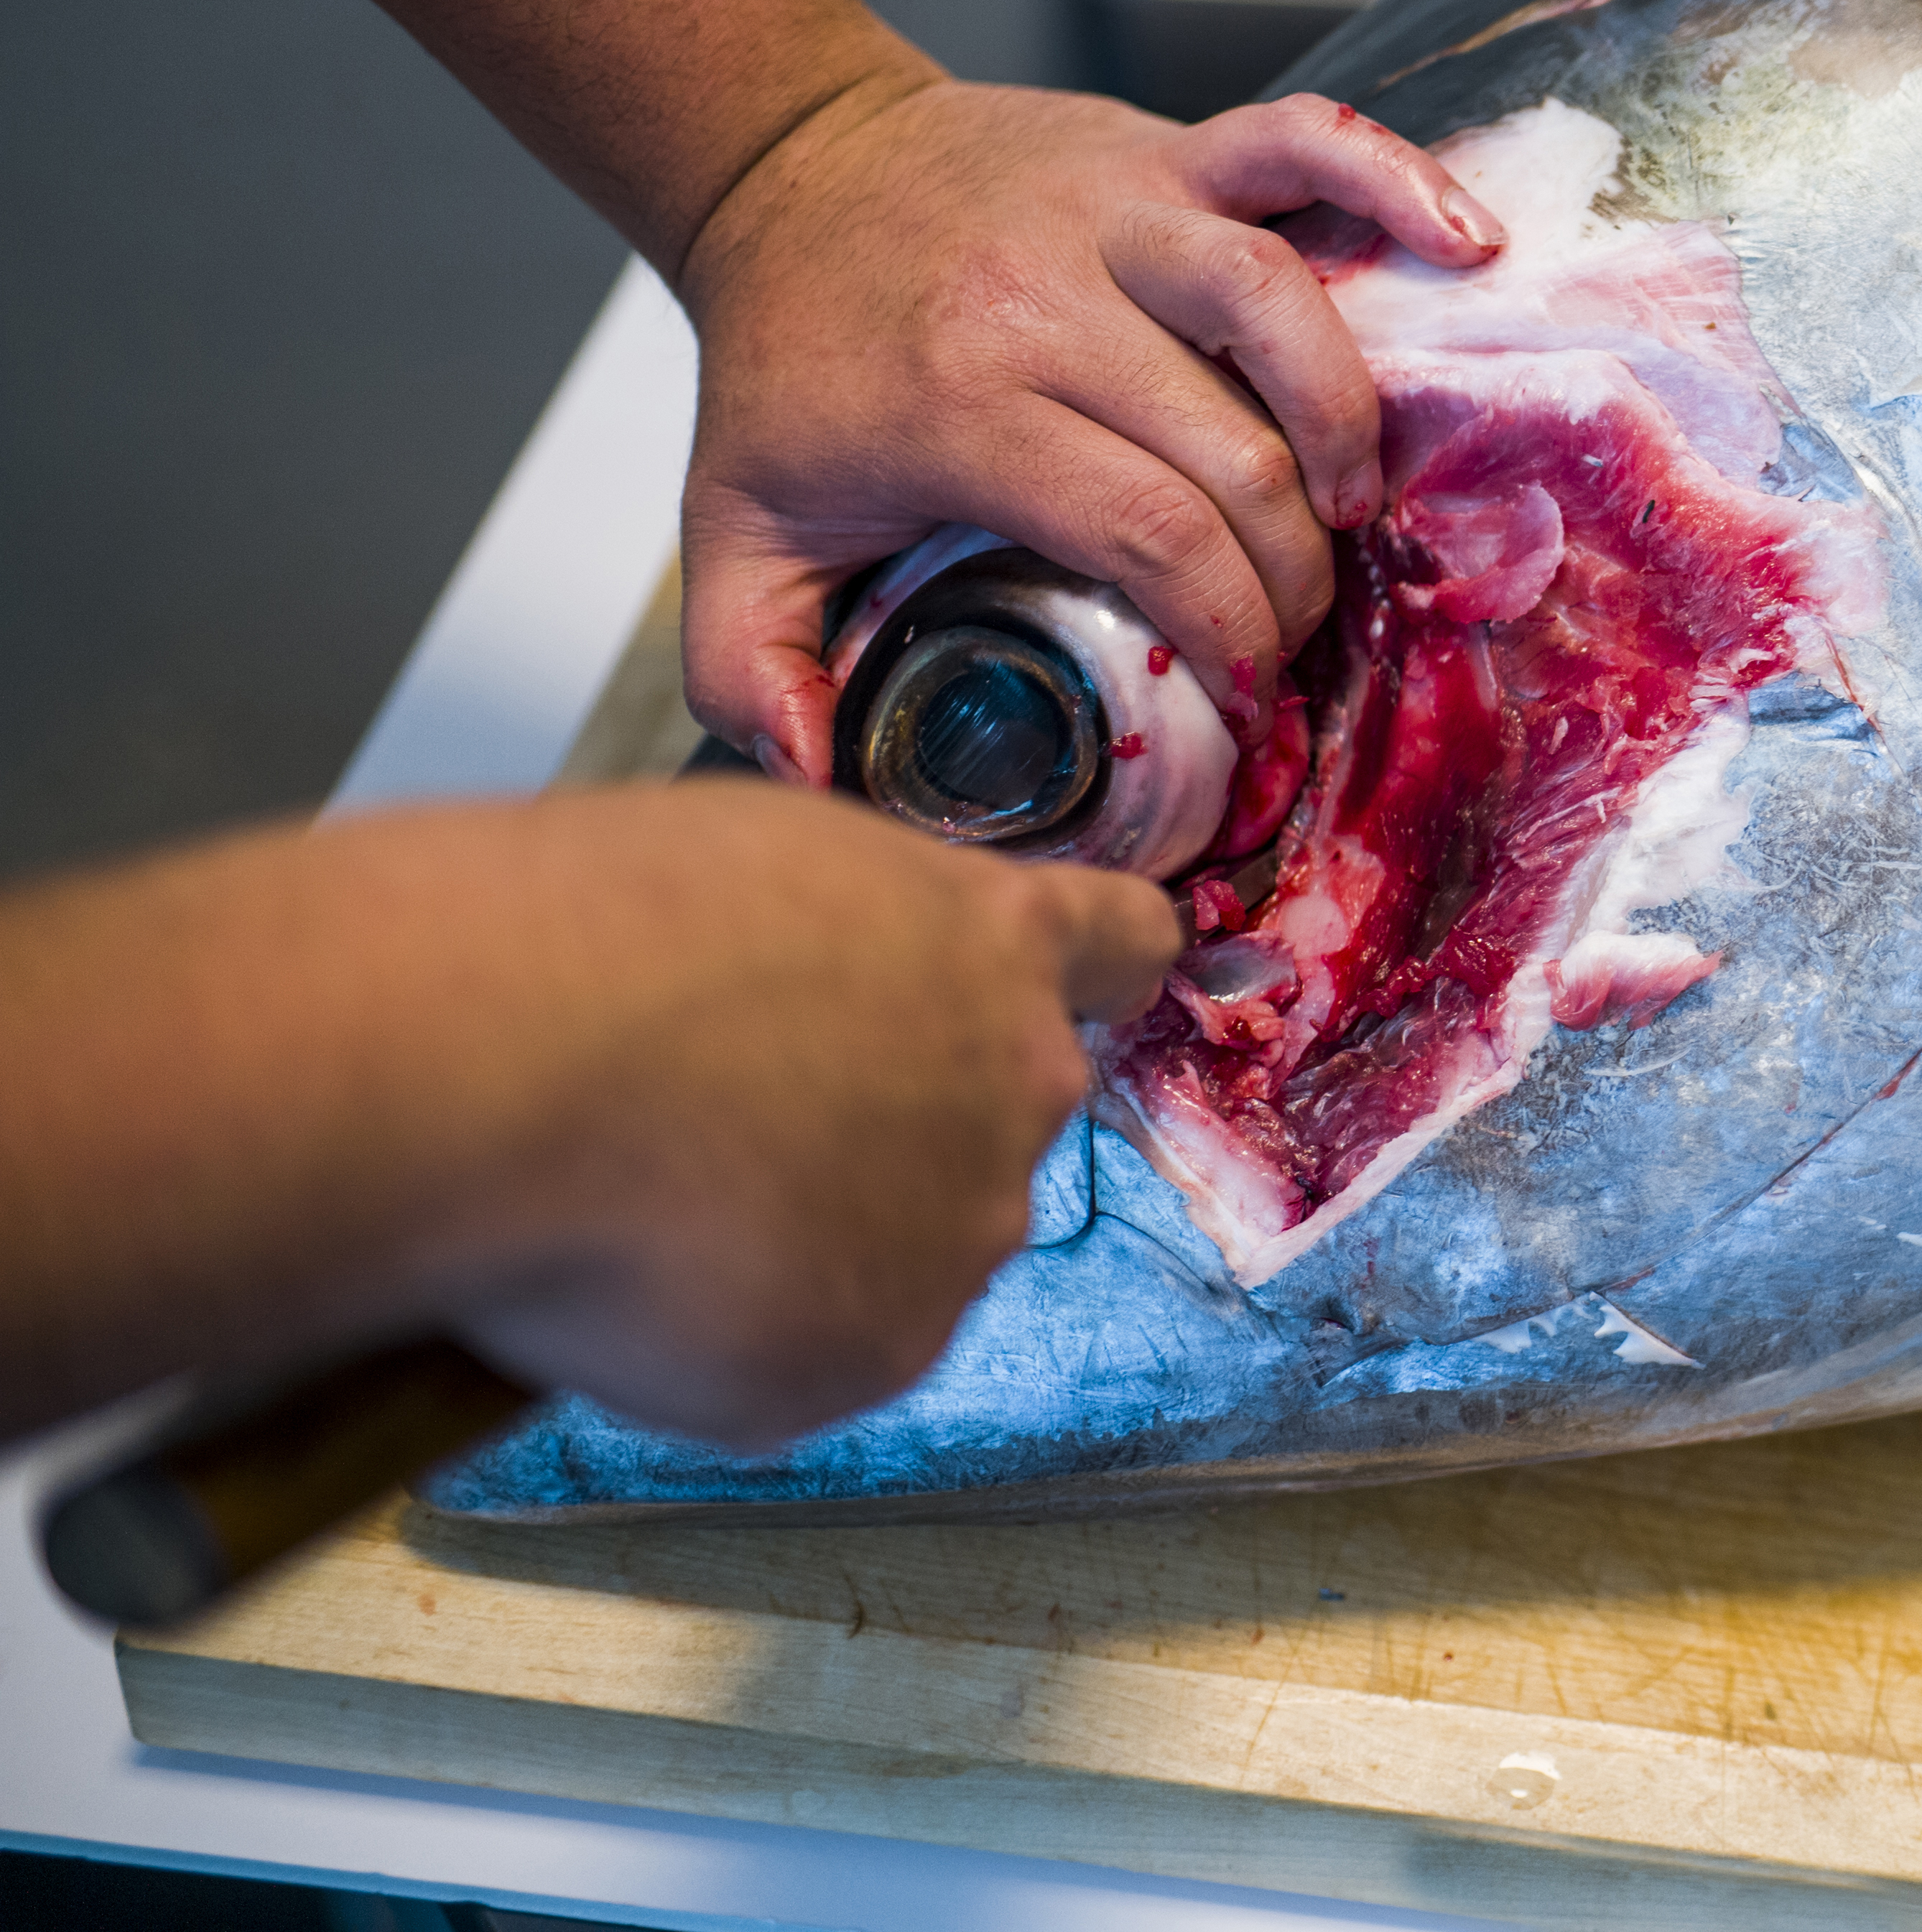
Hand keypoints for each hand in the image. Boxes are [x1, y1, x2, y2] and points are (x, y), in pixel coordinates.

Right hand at [0, 787, 1179, 1448]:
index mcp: (993, 940)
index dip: (1074, 977)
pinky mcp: (879, 1353)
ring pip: (907, 1249)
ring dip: (817, 1242)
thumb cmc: (584, 929)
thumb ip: (845, 943)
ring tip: (656, 1202)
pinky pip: (820, 1355)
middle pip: (990, 1121)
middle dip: (892, 1131)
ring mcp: (960, 1232)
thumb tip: (814, 1001)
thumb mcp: (753, 870)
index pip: (1119, 945)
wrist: (498, 1060)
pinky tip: (638, 1281)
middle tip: (734, 1124)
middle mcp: (1016, 1088)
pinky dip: (740, 1339)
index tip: (1032, 997)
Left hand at [674, 70, 1501, 783]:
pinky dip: (1396, 180)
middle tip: (1292, 630)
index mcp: (960, 402)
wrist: (782, 165)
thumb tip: (821, 781)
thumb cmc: (788, 359)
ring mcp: (1115, 207)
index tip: (1241, 694)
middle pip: (1232, 452)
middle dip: (1290, 572)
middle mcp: (1048, 297)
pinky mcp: (1161, 145)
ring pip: (1279, 303)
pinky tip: (1465, 245)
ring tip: (1353, 502)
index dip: (1222, 632)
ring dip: (1344, 418)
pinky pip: (1300, 142)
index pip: (1146, 534)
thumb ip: (751, 671)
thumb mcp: (728, 533)